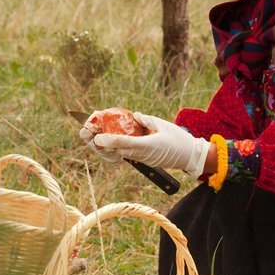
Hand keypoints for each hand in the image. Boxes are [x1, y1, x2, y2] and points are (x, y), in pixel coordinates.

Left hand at [82, 110, 209, 177]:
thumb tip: (135, 116)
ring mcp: (139, 157)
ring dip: (103, 145)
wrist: (189, 157)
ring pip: (116, 153)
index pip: (124, 143)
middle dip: (98, 143)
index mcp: (147, 145)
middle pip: (114, 150)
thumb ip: (148, 121)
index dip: (108, 141)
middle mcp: (140, 154)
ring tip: (91, 133)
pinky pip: (123, 153)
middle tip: (85, 132)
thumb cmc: (179, 139)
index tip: (96, 137)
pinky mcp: (140, 158)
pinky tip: (106, 138)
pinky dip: (112, 146)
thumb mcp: (163, 126)